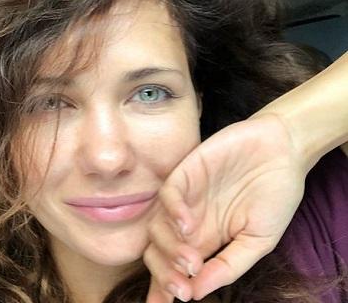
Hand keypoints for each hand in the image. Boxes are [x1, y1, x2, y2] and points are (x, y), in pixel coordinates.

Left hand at [144, 113, 308, 301]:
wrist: (283, 151)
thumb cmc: (274, 196)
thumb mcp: (258, 240)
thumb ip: (228, 266)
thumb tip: (198, 293)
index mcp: (205, 240)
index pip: (175, 268)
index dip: (164, 288)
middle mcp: (189, 222)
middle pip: (158, 252)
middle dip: (164, 275)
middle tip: (181, 289)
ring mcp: (186, 198)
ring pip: (157, 227)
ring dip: (170, 250)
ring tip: (192, 262)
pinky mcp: (186, 172)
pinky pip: (168, 195)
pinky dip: (173, 212)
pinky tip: (189, 226)